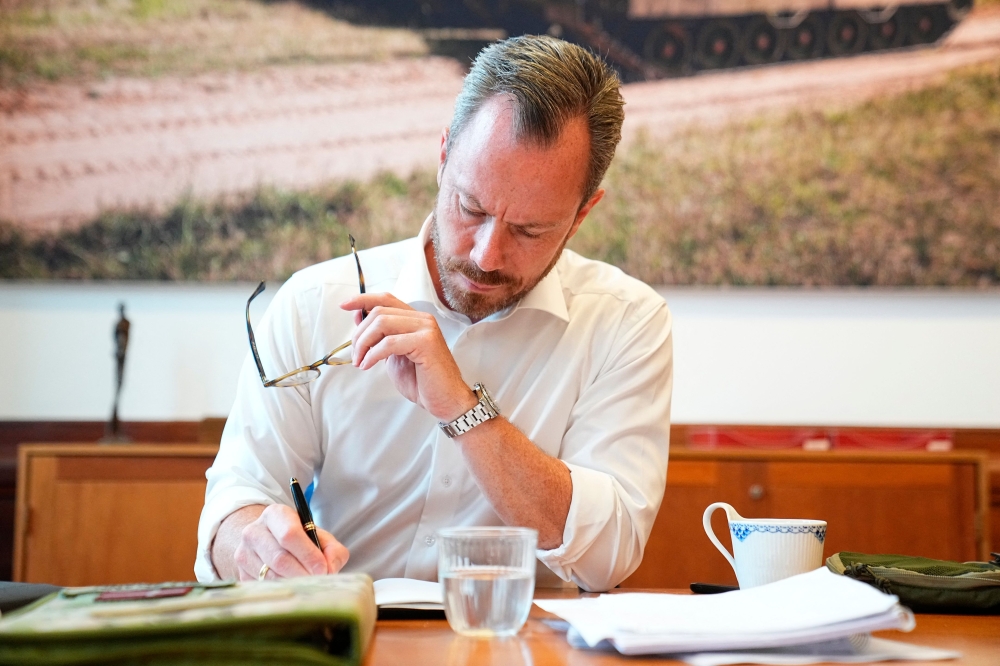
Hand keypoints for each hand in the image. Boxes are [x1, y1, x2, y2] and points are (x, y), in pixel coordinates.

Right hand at [233, 504, 348, 580]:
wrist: (267, 541)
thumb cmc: (299, 539)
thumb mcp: (319, 536)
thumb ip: (332, 550)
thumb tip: (330, 569)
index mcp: (275, 514)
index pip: (289, 534)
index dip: (308, 554)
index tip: (323, 569)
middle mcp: (254, 532)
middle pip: (279, 558)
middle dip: (303, 574)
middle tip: (318, 582)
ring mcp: (243, 553)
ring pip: (270, 576)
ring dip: (293, 585)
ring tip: (308, 586)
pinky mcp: (241, 574)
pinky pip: (263, 588)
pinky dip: (282, 592)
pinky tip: (293, 589)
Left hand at [340, 293, 477, 420]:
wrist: (445, 400)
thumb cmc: (422, 381)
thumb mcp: (393, 355)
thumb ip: (379, 336)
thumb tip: (358, 317)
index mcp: (415, 319)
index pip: (386, 299)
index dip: (363, 299)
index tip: (344, 305)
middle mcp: (422, 319)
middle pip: (379, 312)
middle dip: (359, 333)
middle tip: (355, 355)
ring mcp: (426, 329)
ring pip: (382, 323)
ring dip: (364, 343)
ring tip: (360, 361)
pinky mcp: (426, 343)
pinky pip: (389, 343)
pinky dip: (372, 355)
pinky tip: (368, 366)